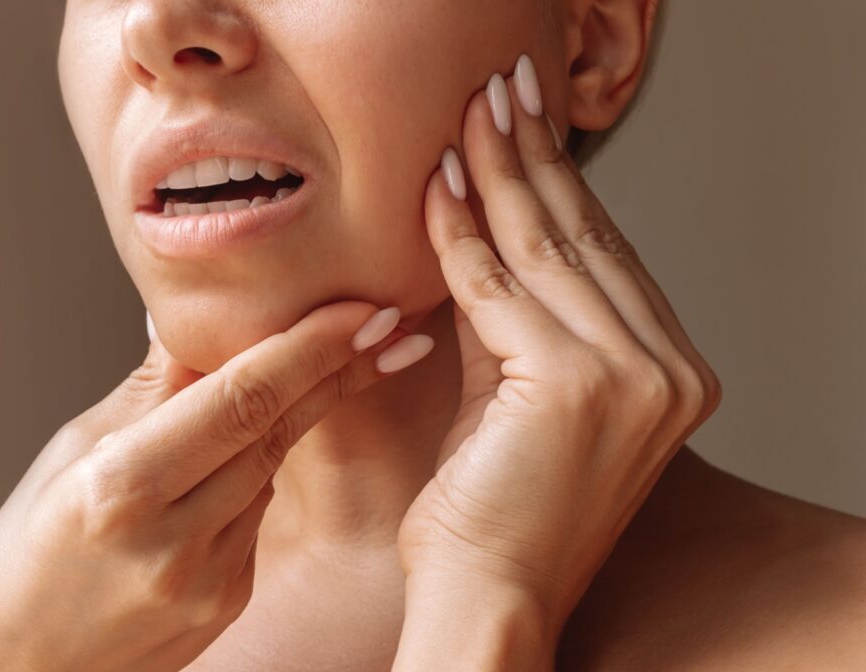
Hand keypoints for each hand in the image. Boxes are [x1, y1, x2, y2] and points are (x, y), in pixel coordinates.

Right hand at [0, 302, 427, 671]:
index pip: (240, 399)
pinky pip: (255, 511)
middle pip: (275, 430)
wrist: (22, 670)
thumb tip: (194, 321)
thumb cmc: (25, 559)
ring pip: (268, 467)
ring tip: (306, 373)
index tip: (359, 309)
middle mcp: (175, 539)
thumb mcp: (69, 454)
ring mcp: (209, 578)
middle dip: (338, 370)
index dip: (308, 348)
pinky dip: (254, 471)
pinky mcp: (228, 598)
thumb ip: (149, 390)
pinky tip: (231, 460)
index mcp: (121, 488)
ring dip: (292, 416)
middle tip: (387, 324)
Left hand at [396, 54, 722, 647]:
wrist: (490, 601)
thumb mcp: (519, 400)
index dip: (564, 185)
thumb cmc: (495, 515)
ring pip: (548, 248)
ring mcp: (634, 377)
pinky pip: (498, 286)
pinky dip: (462, 232)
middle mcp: (670, 371)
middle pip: (587, 237)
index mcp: (670, 374)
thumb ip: (514, 323)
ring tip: (472, 113)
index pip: (607, 256)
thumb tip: (483, 237)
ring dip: (502, 171)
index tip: (528, 127)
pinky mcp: (576, 383)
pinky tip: (440, 183)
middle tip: (503, 89)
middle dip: (537, 155)